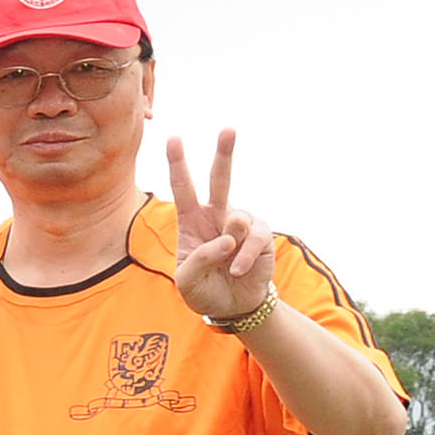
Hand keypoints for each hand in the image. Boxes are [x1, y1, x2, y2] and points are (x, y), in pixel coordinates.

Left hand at [167, 130, 274, 322]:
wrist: (232, 305)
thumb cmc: (204, 290)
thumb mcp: (187, 281)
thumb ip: (199, 259)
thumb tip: (227, 237)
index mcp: (191, 222)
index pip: (182, 189)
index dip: (177, 164)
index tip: (173, 138)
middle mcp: (216, 216)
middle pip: (219, 180)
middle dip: (224, 154)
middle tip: (229, 129)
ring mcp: (240, 223)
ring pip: (237, 217)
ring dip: (230, 246)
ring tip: (228, 267)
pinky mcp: (261, 234)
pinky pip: (253, 239)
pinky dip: (243, 258)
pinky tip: (238, 271)